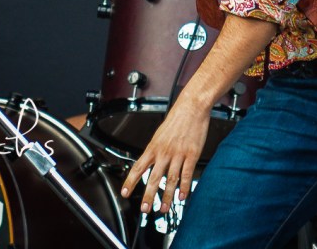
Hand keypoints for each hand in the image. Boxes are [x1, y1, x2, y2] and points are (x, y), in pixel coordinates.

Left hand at [121, 97, 209, 214]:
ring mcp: (178, 153)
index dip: (130, 182)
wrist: (192, 107)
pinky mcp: (192, 154)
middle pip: (154, 178)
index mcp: (154, 146)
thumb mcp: (160, 134)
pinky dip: (184, 187)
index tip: (124, 193)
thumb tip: (149, 163)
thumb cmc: (176, 119)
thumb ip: (155, 150)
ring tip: (163, 208)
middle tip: (145, 209)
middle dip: (148, 196)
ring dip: (166, 197)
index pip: (138, 167)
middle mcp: (164, 151)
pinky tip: (182, 196)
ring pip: (170, 179)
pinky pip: (187, 174)